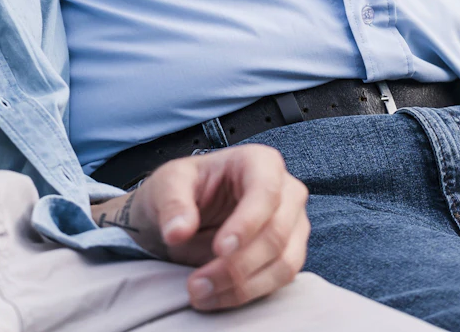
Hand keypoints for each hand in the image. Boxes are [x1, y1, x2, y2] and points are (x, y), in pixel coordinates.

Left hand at [93, 145, 309, 310]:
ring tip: (201, 294)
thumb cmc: (181, 190)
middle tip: (197, 283)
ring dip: (243, 286)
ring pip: (284, 262)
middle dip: (238, 264)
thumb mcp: (166, 185)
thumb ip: (173, 204)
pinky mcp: (289, 253)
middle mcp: (286, 191)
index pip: (266, 191)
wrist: (184, 217)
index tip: (219, 249)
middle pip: (278, 232)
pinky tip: (215, 297)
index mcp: (259, 162)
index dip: (247, 223)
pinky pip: (280, 280)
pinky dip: (248, 294)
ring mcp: (292, 224)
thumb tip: (178, 231)